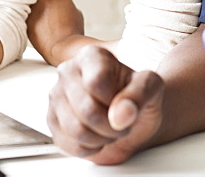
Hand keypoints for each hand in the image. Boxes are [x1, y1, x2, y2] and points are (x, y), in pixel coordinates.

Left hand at [26, 0, 85, 65]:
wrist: (64, 47)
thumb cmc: (73, 30)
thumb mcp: (76, 12)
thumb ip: (66, 5)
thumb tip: (61, 7)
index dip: (56, 0)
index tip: (59, 9)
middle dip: (44, 4)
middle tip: (51, 16)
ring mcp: (33, 6)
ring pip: (33, 7)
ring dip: (37, 13)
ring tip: (46, 25)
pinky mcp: (26, 19)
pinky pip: (28, 18)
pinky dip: (33, 23)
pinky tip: (41, 31)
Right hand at [47, 45, 163, 164]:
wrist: (130, 116)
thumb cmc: (138, 97)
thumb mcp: (152, 88)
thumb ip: (140, 94)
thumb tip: (121, 114)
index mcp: (92, 56)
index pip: (96, 82)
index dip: (117, 102)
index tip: (127, 103)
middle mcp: (68, 72)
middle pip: (86, 110)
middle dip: (111, 126)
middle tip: (121, 122)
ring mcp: (57, 96)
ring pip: (75, 130)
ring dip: (100, 139)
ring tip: (109, 128)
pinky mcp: (52, 120)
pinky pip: (66, 144)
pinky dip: (88, 148)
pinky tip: (97, 136)